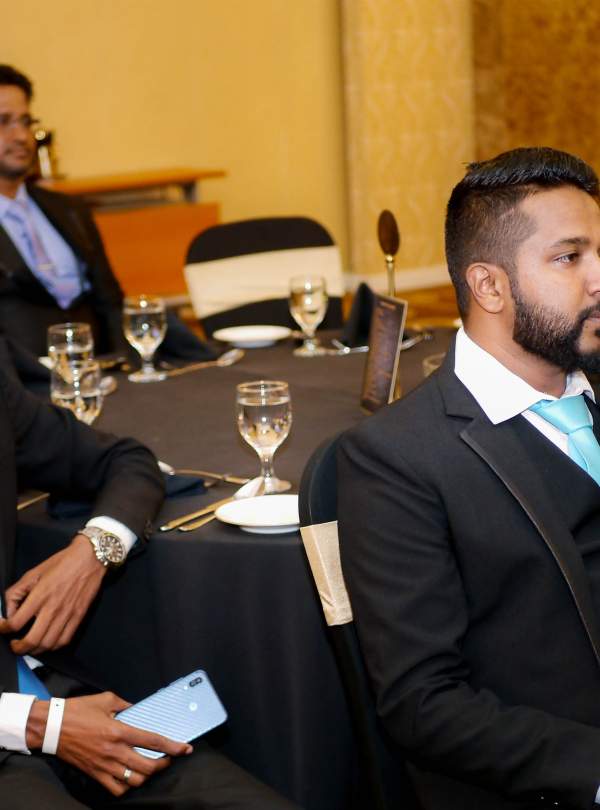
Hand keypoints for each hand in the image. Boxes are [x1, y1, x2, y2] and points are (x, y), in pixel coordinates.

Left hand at [0, 534, 106, 654]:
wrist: (89, 559)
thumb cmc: (60, 563)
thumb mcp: (33, 573)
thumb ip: (16, 592)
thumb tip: (8, 612)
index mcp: (39, 595)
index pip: (16, 622)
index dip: (4, 629)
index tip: (2, 629)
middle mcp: (53, 608)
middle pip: (31, 640)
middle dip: (18, 648)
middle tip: (14, 645)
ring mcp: (67, 614)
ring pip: (48, 644)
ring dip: (34, 651)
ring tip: (29, 646)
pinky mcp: (79, 617)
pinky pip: (64, 640)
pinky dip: (53, 648)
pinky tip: (47, 643)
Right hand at [26, 692, 192, 795]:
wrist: (51, 727)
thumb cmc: (77, 711)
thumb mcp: (106, 700)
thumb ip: (126, 705)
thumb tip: (139, 710)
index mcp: (118, 730)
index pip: (153, 741)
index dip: (173, 747)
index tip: (186, 749)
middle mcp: (114, 751)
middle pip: (148, 767)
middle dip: (164, 765)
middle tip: (169, 759)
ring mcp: (104, 765)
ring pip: (135, 781)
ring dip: (147, 776)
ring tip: (151, 768)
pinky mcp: (94, 774)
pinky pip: (116, 789)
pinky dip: (127, 787)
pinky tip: (131, 778)